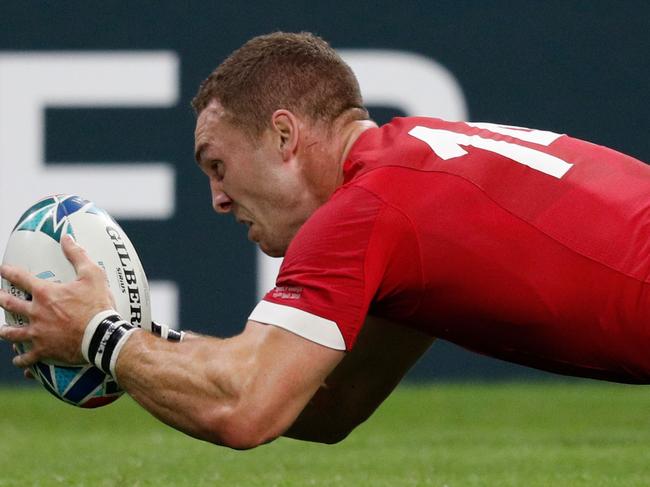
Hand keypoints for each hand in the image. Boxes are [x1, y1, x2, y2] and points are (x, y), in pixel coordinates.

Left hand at [0, 235, 114, 367]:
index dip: (9, 271)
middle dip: (1, 299)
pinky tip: (19, 360)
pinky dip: (22, 360)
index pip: (21, 278)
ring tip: (3, 330)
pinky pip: (27, 357)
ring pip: (13, 333)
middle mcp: (35, 312)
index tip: (2, 269)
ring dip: (6, 331)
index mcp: (45, 293)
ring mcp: (38, 333)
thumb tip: (66, 237)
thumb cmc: (98, 305)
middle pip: (10, 305)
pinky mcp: (44, 351)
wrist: (102, 336)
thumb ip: (77, 255)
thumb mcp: (93, 275)